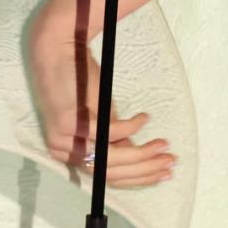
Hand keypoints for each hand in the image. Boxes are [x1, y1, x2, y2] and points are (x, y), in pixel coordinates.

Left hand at [28, 9, 176, 189]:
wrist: (57, 50)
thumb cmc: (79, 82)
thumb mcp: (103, 117)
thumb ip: (116, 141)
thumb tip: (143, 160)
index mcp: (71, 154)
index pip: (108, 177)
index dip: (138, 177)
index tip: (163, 173)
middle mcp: (64, 151)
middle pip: (110, 172)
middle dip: (145, 169)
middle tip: (169, 161)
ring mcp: (64, 138)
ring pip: (109, 158)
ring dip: (142, 154)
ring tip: (162, 143)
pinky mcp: (69, 122)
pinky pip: (108, 133)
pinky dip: (130, 127)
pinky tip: (143, 118)